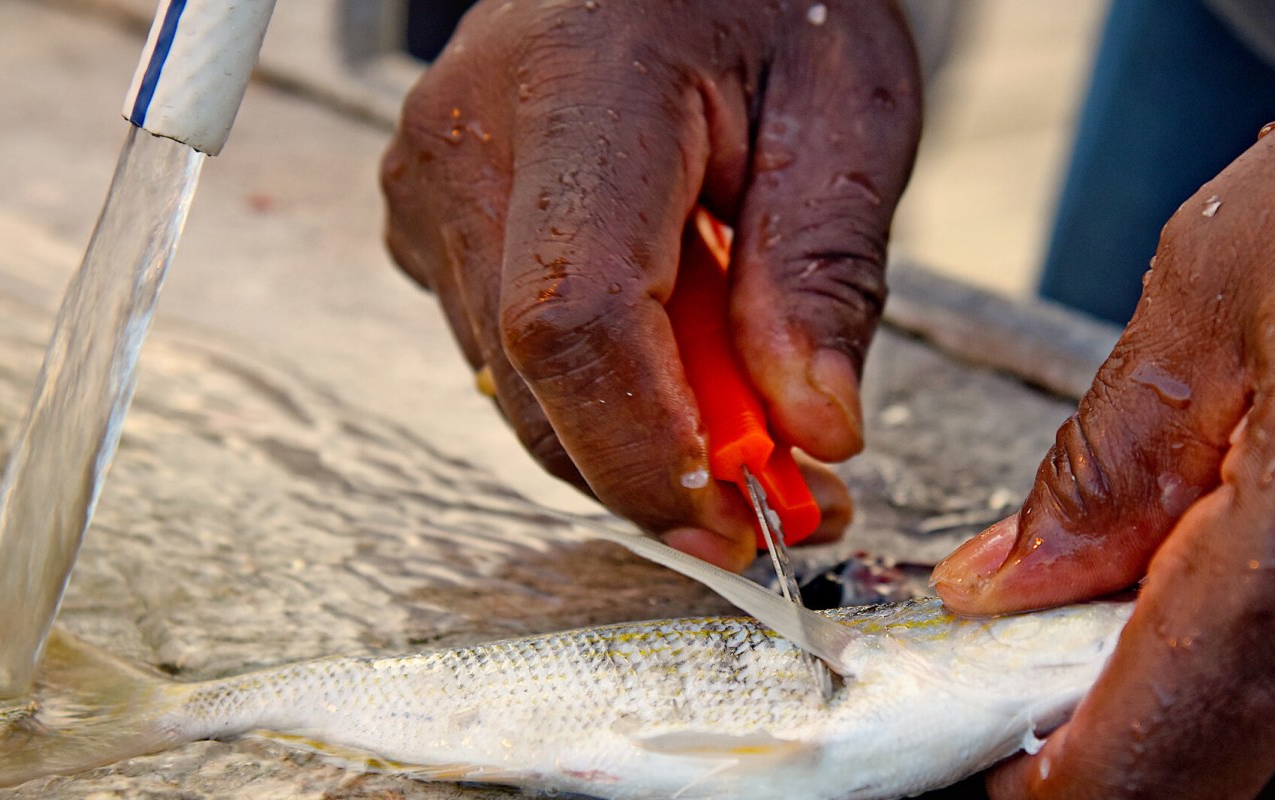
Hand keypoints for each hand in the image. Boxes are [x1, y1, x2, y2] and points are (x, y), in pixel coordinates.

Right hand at [381, 0, 920, 568]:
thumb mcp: (845, 109)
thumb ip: (823, 274)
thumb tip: (809, 430)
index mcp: (575, 91)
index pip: (570, 319)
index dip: (647, 447)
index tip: (746, 513)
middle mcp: (466, 142)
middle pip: (537, 378)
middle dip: (666, 467)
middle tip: (795, 492)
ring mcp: (429, 188)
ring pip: (522, 388)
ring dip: (643, 434)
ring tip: (756, 402)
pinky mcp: (431, 225)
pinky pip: (511, 358)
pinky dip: (605, 390)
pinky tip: (684, 346)